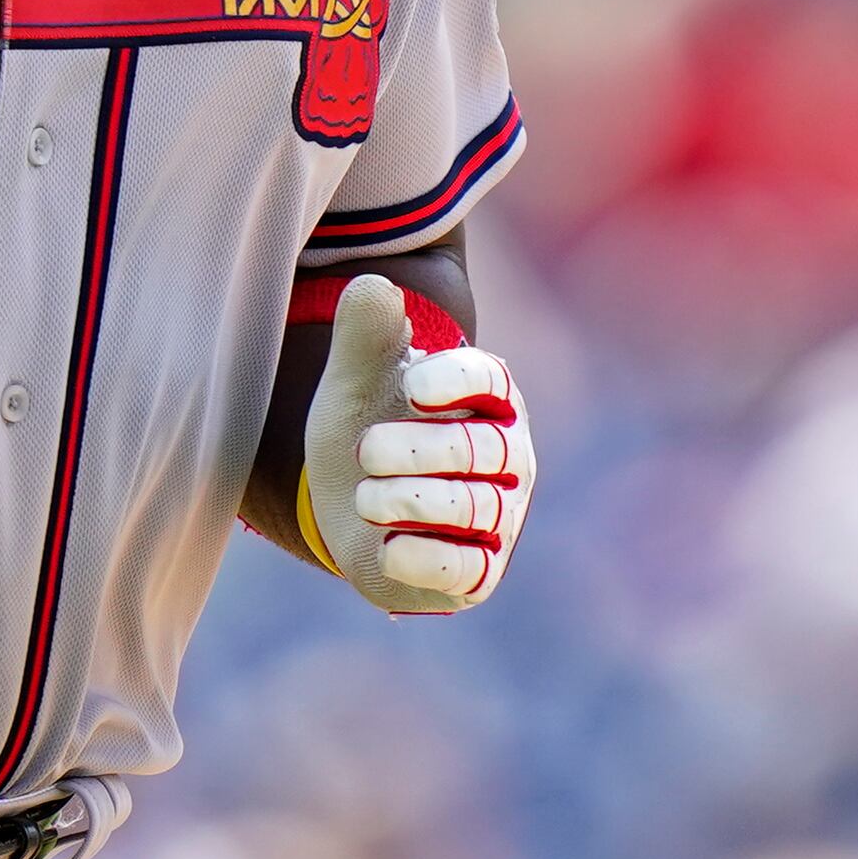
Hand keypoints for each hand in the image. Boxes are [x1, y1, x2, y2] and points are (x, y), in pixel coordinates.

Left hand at [300, 273, 533, 612]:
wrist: (348, 503)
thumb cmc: (368, 424)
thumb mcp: (356, 379)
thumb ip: (365, 333)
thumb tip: (374, 285)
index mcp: (489, 398)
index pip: (491, 380)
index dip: (457, 381)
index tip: (411, 387)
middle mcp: (508, 456)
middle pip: (483, 449)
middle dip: (419, 449)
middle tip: (365, 448)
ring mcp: (499, 517)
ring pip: (474, 508)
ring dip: (412, 501)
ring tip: (364, 498)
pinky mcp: (478, 572)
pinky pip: (466, 569)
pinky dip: (424, 558)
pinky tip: (386, 546)